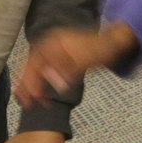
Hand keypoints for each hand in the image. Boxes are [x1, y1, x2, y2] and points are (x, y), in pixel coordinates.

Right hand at [15, 23, 138, 106]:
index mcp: (57, 42)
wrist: (115, 40)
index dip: (32, 79)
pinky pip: (44, 68)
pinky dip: (39, 81)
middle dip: (27, 83)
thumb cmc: (103, 49)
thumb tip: (53, 81)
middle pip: (33, 63)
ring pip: (36, 66)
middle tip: (26, 102)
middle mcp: (51, 43)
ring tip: (29, 102)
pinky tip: (40, 93)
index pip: (37, 61)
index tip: (33, 96)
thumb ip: (70, 69)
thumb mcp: (89, 59)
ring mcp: (54, 48)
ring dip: (31, 83)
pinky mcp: (57, 55)